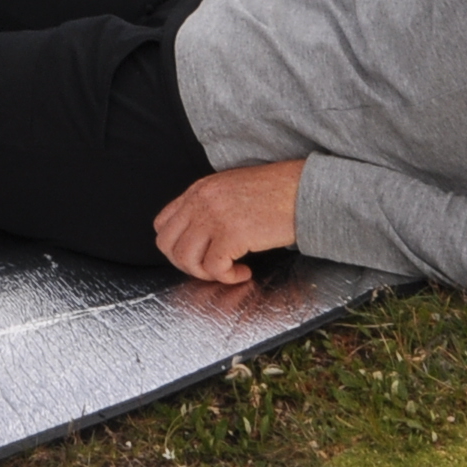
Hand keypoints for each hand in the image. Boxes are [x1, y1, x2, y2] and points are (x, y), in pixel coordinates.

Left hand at [152, 161, 304, 284]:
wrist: (304, 190)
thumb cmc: (275, 192)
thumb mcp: (231, 190)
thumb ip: (209, 206)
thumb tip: (197, 238)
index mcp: (199, 189)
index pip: (162, 223)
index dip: (175, 246)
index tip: (196, 254)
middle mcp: (201, 201)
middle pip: (167, 245)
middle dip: (186, 264)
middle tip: (210, 268)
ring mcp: (214, 216)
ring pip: (186, 259)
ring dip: (206, 273)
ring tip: (229, 270)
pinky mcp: (232, 234)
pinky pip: (214, 268)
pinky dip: (228, 277)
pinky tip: (245, 271)